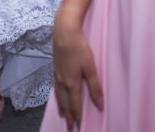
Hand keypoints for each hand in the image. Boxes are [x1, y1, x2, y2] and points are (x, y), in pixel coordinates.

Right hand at [52, 8, 102, 130]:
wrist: (63, 32)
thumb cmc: (78, 48)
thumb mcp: (90, 67)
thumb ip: (95, 87)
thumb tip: (99, 105)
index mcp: (71, 83)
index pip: (74, 105)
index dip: (77, 116)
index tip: (78, 127)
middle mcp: (62, 81)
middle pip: (64, 102)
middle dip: (68, 116)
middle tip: (69, 127)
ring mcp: (57, 74)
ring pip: (58, 95)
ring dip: (61, 107)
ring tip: (63, 115)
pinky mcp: (55, 67)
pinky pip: (55, 87)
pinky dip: (57, 96)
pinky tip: (58, 94)